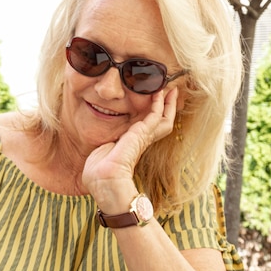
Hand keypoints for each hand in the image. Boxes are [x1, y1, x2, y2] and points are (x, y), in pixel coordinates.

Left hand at [82, 87, 178, 203]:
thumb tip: (103, 146)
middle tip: (171, 92)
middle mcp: (140, 142)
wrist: (104, 180)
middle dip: (166, 108)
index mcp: (131, 146)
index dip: (152, 116)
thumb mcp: (101, 155)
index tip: (153, 105)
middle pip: (160, 122)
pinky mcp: (142, 135)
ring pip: (163, 118)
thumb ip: (106, 147)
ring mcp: (142, 138)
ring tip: (171, 90)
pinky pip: (155, 115)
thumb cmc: (99, 175)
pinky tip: (159, 93)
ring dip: (167, 104)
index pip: (146, 128)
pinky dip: (159, 104)